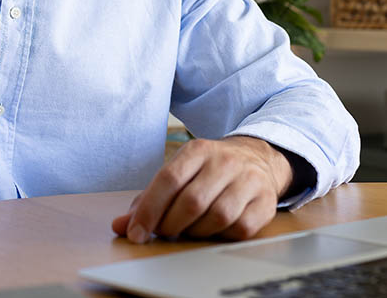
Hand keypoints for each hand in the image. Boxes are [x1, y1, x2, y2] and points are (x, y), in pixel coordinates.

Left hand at [111, 136, 293, 242]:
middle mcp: (225, 161)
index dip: (149, 209)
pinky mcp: (265, 202)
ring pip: (217, 217)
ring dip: (195, 232)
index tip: (136, 233)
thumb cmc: (209, 171)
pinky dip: (221, 236)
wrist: (257, 159)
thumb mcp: (179, 173)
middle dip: (170, 225)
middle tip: (164, 232)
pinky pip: (240, 228)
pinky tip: (214, 229)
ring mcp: (249, 180)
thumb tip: (120, 226)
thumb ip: (148, 199)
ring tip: (189, 229)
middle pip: (192, 201)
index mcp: (198, 149)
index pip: (169, 179)